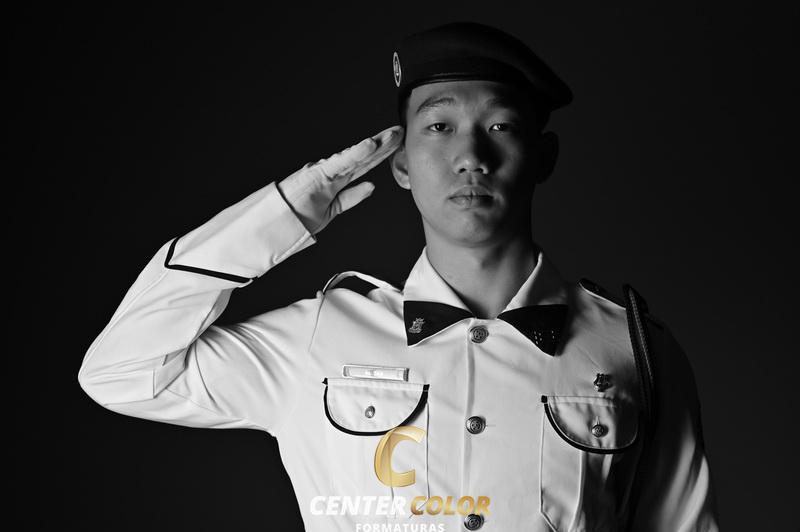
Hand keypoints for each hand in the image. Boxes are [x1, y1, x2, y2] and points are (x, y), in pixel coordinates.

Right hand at [277, 125, 403, 235]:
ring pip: (355, 156)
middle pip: (363, 157)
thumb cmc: (299, 218)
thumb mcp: (333, 210)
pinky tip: (370, 145)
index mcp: (336, 180)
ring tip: (392, 135)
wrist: (277, 226)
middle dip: (383, 145)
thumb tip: (371, 186)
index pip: (363, 164)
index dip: (380, 154)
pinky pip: (340, 163)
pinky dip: (355, 153)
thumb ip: (351, 197)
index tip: (396, 144)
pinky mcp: (317, 174)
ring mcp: (325, 171)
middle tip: (400, 131)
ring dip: (374, 145)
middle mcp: (332, 172)